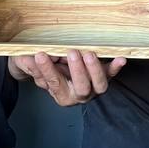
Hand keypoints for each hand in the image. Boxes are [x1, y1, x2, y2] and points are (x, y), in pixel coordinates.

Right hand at [9, 50, 126, 105]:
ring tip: (88, 54)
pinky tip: (121, 59)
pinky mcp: (105, 76)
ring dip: (95, 70)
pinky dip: (116, 67)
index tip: (40, 55)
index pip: (54, 83)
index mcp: (61, 95)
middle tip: (71, 52)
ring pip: (99, 85)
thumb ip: (29, 64)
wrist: (57, 64)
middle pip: (81, 88)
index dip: (46, 70)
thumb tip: (27, 59)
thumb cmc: (45, 65)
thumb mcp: (33, 65)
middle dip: (77, 70)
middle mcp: (79, 95)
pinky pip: (112, 74)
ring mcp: (94, 87)